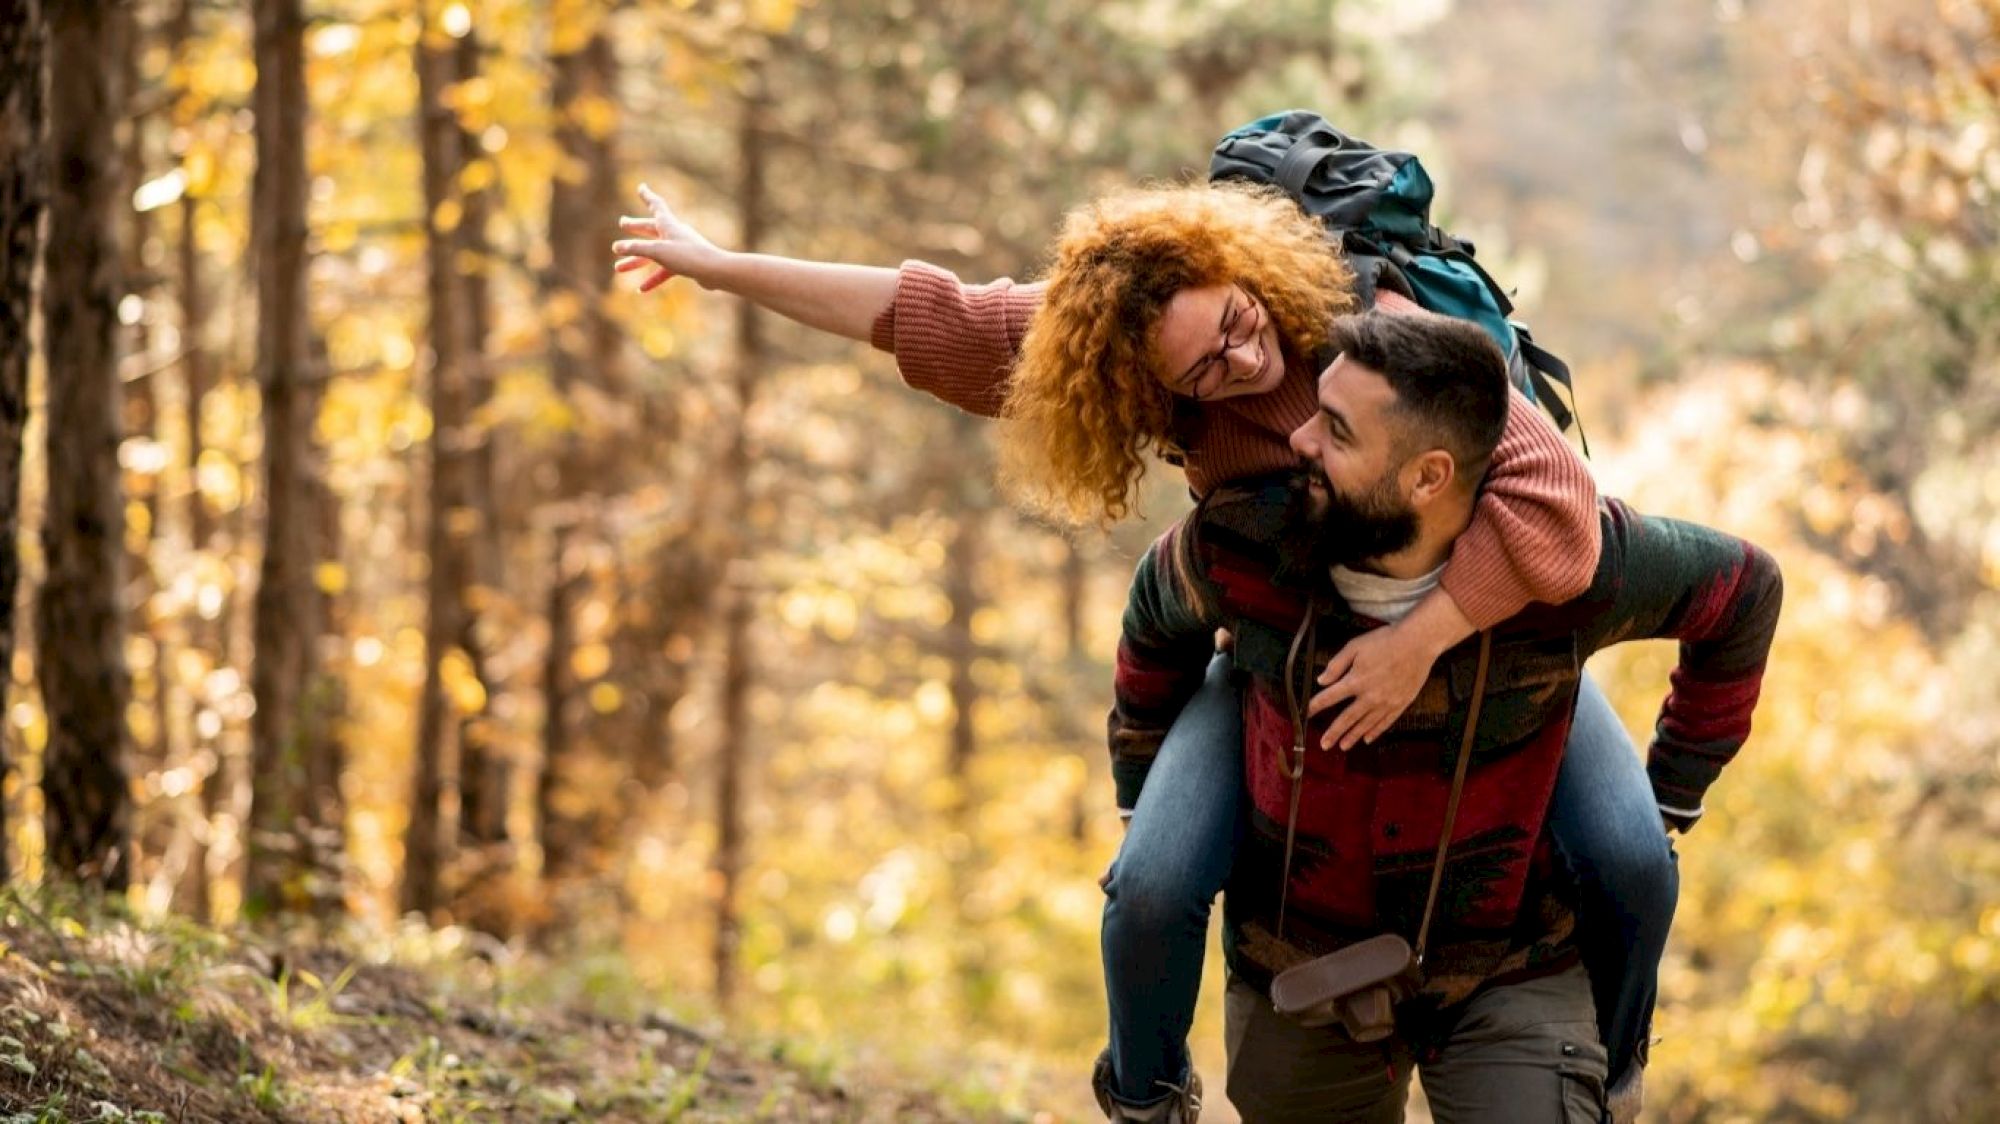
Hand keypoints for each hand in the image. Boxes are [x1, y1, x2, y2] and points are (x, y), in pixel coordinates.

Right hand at [611, 183, 729, 292]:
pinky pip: (665, 270)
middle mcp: (674, 234)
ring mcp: (679, 249)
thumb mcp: (657, 251)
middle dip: (636, 227)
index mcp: (668, 224)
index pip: (656, 205)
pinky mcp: (685, 264)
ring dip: (637, 261)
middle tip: (622, 224)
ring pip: (654, 254)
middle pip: (651, 229)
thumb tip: (617, 247)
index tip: (641, 186)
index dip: (647, 196)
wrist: (714, 271)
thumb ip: (636, 248)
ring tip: (618, 268)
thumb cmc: (687, 256)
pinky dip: (653, 279)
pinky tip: (641, 290)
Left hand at [1306, 623, 1438, 749]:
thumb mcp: (1355, 646)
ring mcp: (1386, 702)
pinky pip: (1385, 722)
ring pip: (1365, 724)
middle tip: (1324, 744)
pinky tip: (1367, 739)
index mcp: (1355, 680)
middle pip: (1347, 718)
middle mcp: (1369, 696)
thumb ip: (1336, 665)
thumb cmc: (1385, 641)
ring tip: (1342, 746)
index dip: (1316, 706)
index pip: (1330, 697)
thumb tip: (1321, 680)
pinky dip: (1375, 732)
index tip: (1306, 714)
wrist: (1417, 644)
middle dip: (1333, 732)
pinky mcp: (1400, 704)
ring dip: (1352, 736)